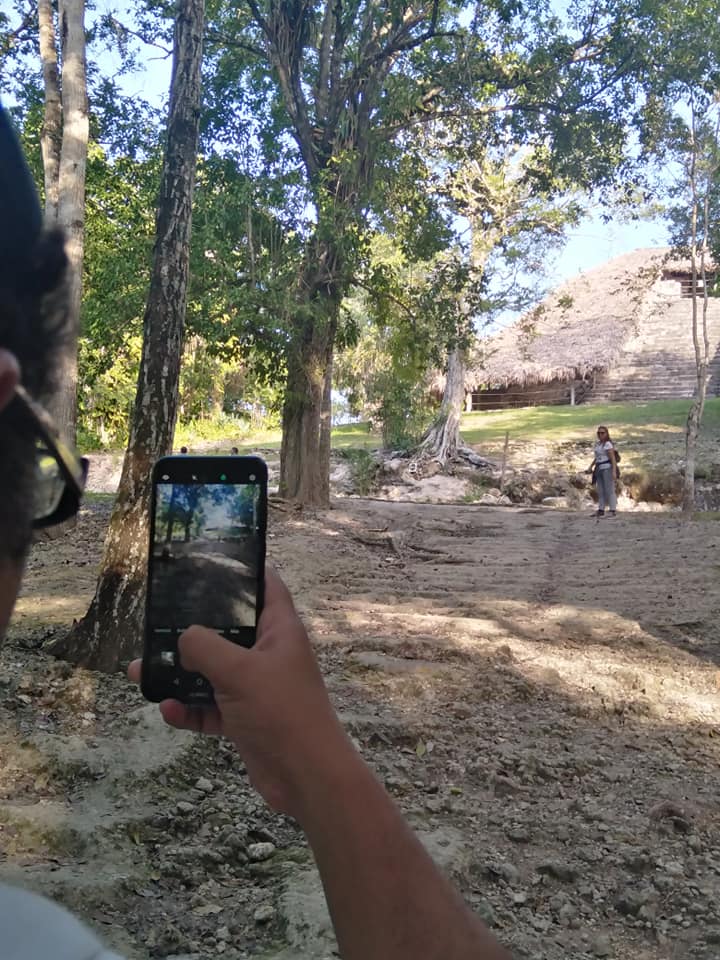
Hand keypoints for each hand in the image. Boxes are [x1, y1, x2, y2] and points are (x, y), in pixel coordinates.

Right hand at [128, 567, 350, 816]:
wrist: (307, 778)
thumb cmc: (281, 712)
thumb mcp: (239, 671)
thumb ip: (205, 647)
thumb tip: (183, 639)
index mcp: (280, 631)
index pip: (265, 586)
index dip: (242, 570)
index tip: (207, 562)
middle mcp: (269, 655)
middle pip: (228, 630)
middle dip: (191, 629)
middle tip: (155, 622)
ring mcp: (257, 689)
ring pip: (212, 672)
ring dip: (178, 673)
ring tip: (138, 670)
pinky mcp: (245, 720)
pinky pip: (210, 708)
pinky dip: (189, 709)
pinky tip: (166, 710)